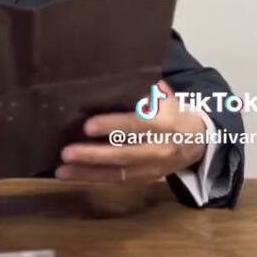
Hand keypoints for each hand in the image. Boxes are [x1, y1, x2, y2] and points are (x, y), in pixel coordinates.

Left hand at [56, 80, 206, 183]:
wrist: (195, 140)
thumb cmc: (169, 110)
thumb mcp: (161, 94)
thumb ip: (138, 88)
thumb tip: (104, 75)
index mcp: (163, 122)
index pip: (136, 125)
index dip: (112, 126)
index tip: (87, 126)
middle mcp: (159, 148)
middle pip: (124, 154)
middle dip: (93, 154)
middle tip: (66, 151)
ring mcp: (152, 168)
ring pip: (117, 173)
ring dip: (87, 172)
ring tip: (61, 169)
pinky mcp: (144, 180)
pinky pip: (116, 182)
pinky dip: (92, 179)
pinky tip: (70, 174)